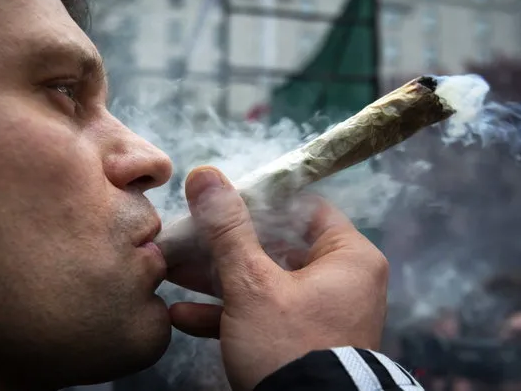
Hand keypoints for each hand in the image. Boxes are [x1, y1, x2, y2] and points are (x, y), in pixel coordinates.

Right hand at [169, 166, 388, 390]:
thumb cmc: (288, 344)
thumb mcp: (252, 284)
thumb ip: (228, 229)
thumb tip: (206, 174)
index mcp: (348, 257)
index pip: (304, 208)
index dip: (259, 200)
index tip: (219, 199)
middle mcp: (343, 280)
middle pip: (277, 246)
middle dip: (223, 248)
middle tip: (185, 239)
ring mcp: (323, 313)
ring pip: (266, 283)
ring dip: (218, 281)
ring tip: (172, 272)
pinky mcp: (304, 341)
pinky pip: (268, 316)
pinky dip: (232, 315)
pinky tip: (183, 315)